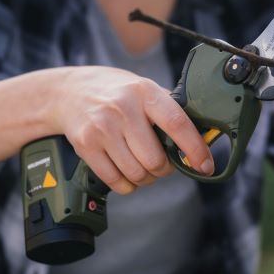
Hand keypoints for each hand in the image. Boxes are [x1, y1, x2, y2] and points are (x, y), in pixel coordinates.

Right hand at [49, 66, 213, 193]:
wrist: (69, 92)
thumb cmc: (115, 92)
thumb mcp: (143, 88)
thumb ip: (170, 110)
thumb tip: (205, 138)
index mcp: (145, 92)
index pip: (176, 124)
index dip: (194, 149)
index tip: (204, 166)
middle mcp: (123, 108)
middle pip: (155, 160)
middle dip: (163, 169)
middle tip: (161, 163)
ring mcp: (102, 128)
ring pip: (136, 174)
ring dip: (145, 178)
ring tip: (142, 165)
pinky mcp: (86, 145)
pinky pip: (115, 181)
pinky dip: (126, 184)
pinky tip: (125, 171)